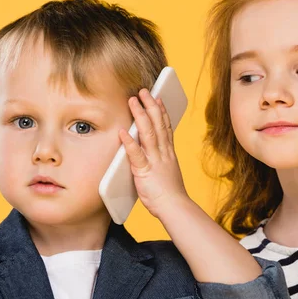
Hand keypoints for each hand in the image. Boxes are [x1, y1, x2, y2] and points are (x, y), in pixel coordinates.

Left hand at [119, 88, 189, 218]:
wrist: (175, 208)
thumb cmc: (170, 195)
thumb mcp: (167, 173)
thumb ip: (160, 162)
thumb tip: (152, 157)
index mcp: (168, 154)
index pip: (165, 127)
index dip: (161, 112)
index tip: (158, 98)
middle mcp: (163, 153)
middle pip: (157, 125)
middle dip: (150, 106)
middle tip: (143, 91)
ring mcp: (155, 161)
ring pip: (148, 133)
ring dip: (140, 116)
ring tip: (133, 101)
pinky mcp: (145, 172)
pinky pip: (136, 155)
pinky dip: (129, 142)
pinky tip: (122, 131)